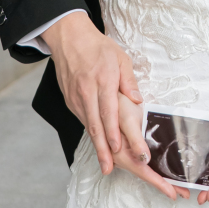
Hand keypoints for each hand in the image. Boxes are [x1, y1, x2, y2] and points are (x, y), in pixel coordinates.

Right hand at [42, 11, 141, 174]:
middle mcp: (87, 91)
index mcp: (103, 79)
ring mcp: (76, 97)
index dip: (112, 131)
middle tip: (109, 168)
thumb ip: (129, 81)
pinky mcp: (70, 101)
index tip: (118, 148)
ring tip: (105, 164)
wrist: (70, 39)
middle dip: (103, 148)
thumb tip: (138, 101)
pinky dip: (90, 133)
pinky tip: (99, 145)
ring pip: (87, 125)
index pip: (108, 110)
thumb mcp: (120, 58)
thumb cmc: (98, 47)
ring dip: (97, 145)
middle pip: (95, 124)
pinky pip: (82, 119)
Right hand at [111, 93, 188, 201]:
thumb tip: (144, 159)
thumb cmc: (115, 103)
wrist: (101, 93)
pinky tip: (161, 169)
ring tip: (176, 185)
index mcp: (121, 152)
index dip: (160, 184)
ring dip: (159, 178)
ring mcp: (121, 153)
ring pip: (142, 169)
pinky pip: (138, 162)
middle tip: (183, 193)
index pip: (144, 173)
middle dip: (164, 184)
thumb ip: (135, 139)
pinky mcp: (123, 146)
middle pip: (145, 174)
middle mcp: (120, 157)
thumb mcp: (127, 117)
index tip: (174, 194)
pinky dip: (152, 168)